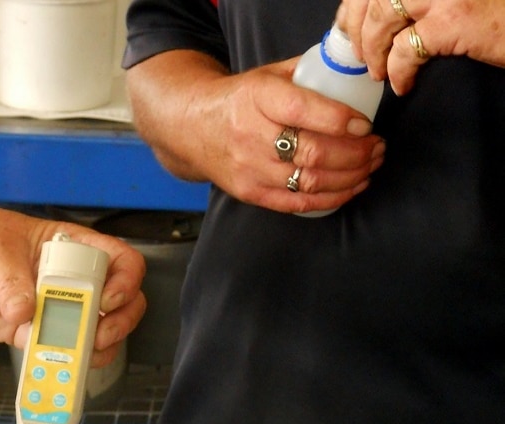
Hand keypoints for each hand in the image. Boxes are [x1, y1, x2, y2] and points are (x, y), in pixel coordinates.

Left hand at [0, 205, 146, 367]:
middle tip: (98, 336)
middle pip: (121, 303)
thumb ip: (10, 280)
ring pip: (96, 332)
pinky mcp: (34, 332)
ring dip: (97, 349)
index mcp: (73, 248)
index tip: (107, 299)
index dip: (126, 281)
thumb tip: (23, 313)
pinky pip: (59, 352)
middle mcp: (74, 280)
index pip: (120, 260)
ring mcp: (57, 309)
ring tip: (82, 355)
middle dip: (119, 323)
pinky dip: (63, 364)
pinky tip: (57, 369)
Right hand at [127, 50, 384, 214]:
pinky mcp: (249, 192)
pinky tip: (351, 187)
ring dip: (350, 177)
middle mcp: (250, 135)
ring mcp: (249, 168)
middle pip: (312, 153)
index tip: (365, 124)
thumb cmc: (239, 100)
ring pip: (309, 181)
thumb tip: (356, 76)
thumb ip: (308, 75)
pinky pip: (296, 203)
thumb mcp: (267, 76)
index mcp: (256, 98)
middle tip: (377, 147)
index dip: (339, 120)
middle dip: (356, 154)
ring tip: (370, 166)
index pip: (301, 110)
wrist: (192, 128)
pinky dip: (331, 199)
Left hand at [337, 0, 504, 94]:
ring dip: (372, 50)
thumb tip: (375, 16)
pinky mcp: (455, 20)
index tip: (347, 28)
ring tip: (377, 72)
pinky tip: (403, 84)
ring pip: (381, 18)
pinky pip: (405, 51)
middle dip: (356, 29)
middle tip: (359, 56)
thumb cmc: (498, 7)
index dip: (354, 6)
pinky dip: (397, 71)